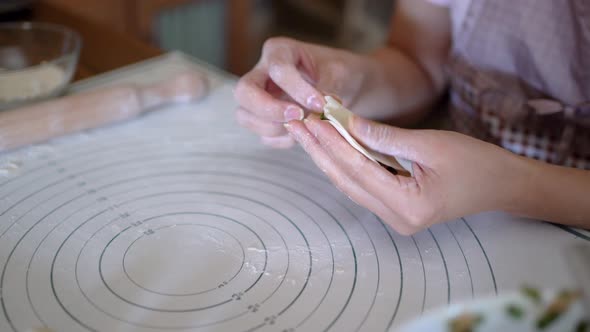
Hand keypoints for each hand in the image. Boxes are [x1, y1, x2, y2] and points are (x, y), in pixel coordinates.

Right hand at [234, 37, 365, 147]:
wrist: (343, 86)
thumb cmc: (339, 72)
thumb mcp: (337, 72)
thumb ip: (324, 87)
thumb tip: (315, 110)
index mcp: (278, 51)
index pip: (277, 69)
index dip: (296, 89)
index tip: (319, 104)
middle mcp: (261, 72)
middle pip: (244, 92)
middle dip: (270, 109)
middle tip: (298, 117)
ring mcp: (258, 98)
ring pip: (245, 116)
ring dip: (275, 127)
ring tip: (306, 126)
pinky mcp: (263, 120)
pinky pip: (263, 136)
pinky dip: (282, 139)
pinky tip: (303, 134)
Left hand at [284, 115, 528, 234]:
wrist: (501, 185)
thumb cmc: (475, 163)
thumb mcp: (431, 144)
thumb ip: (386, 137)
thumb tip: (349, 124)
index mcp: (408, 206)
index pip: (357, 170)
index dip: (332, 144)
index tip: (311, 120)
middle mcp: (396, 219)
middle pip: (347, 181)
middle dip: (320, 152)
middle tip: (297, 126)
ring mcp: (395, 219)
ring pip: (350, 185)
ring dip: (328, 158)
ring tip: (306, 134)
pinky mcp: (396, 211)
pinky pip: (362, 186)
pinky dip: (345, 165)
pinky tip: (329, 148)